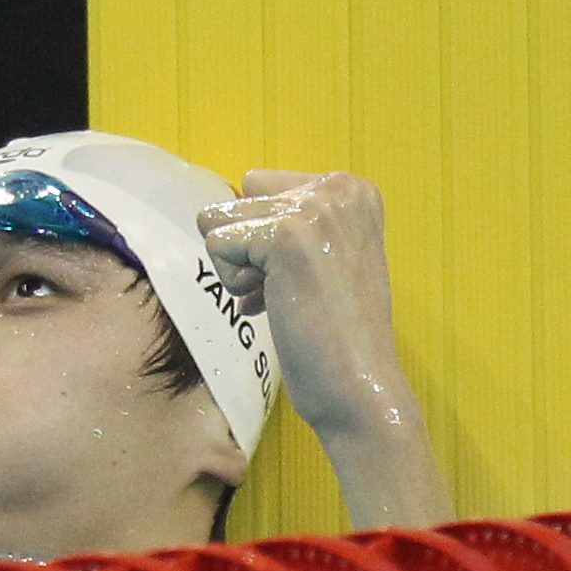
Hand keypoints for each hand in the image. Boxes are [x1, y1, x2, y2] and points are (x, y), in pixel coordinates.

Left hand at [196, 170, 452, 527]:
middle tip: (288, 289)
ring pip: (218, 220)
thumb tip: (211, 215)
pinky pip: (217, 245)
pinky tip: (275, 306)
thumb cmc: (332, 333)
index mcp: (351, 188)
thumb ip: (280, 227)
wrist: (359, 385)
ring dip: (238, 268)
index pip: (258, 185)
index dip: (261, 238)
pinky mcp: (286, 235)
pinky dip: (235, 284)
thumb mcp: (318, 258)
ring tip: (284, 297)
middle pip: (236, 197)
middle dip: (245, 248)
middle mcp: (337, 187)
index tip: (299, 276)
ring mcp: (314, 208)